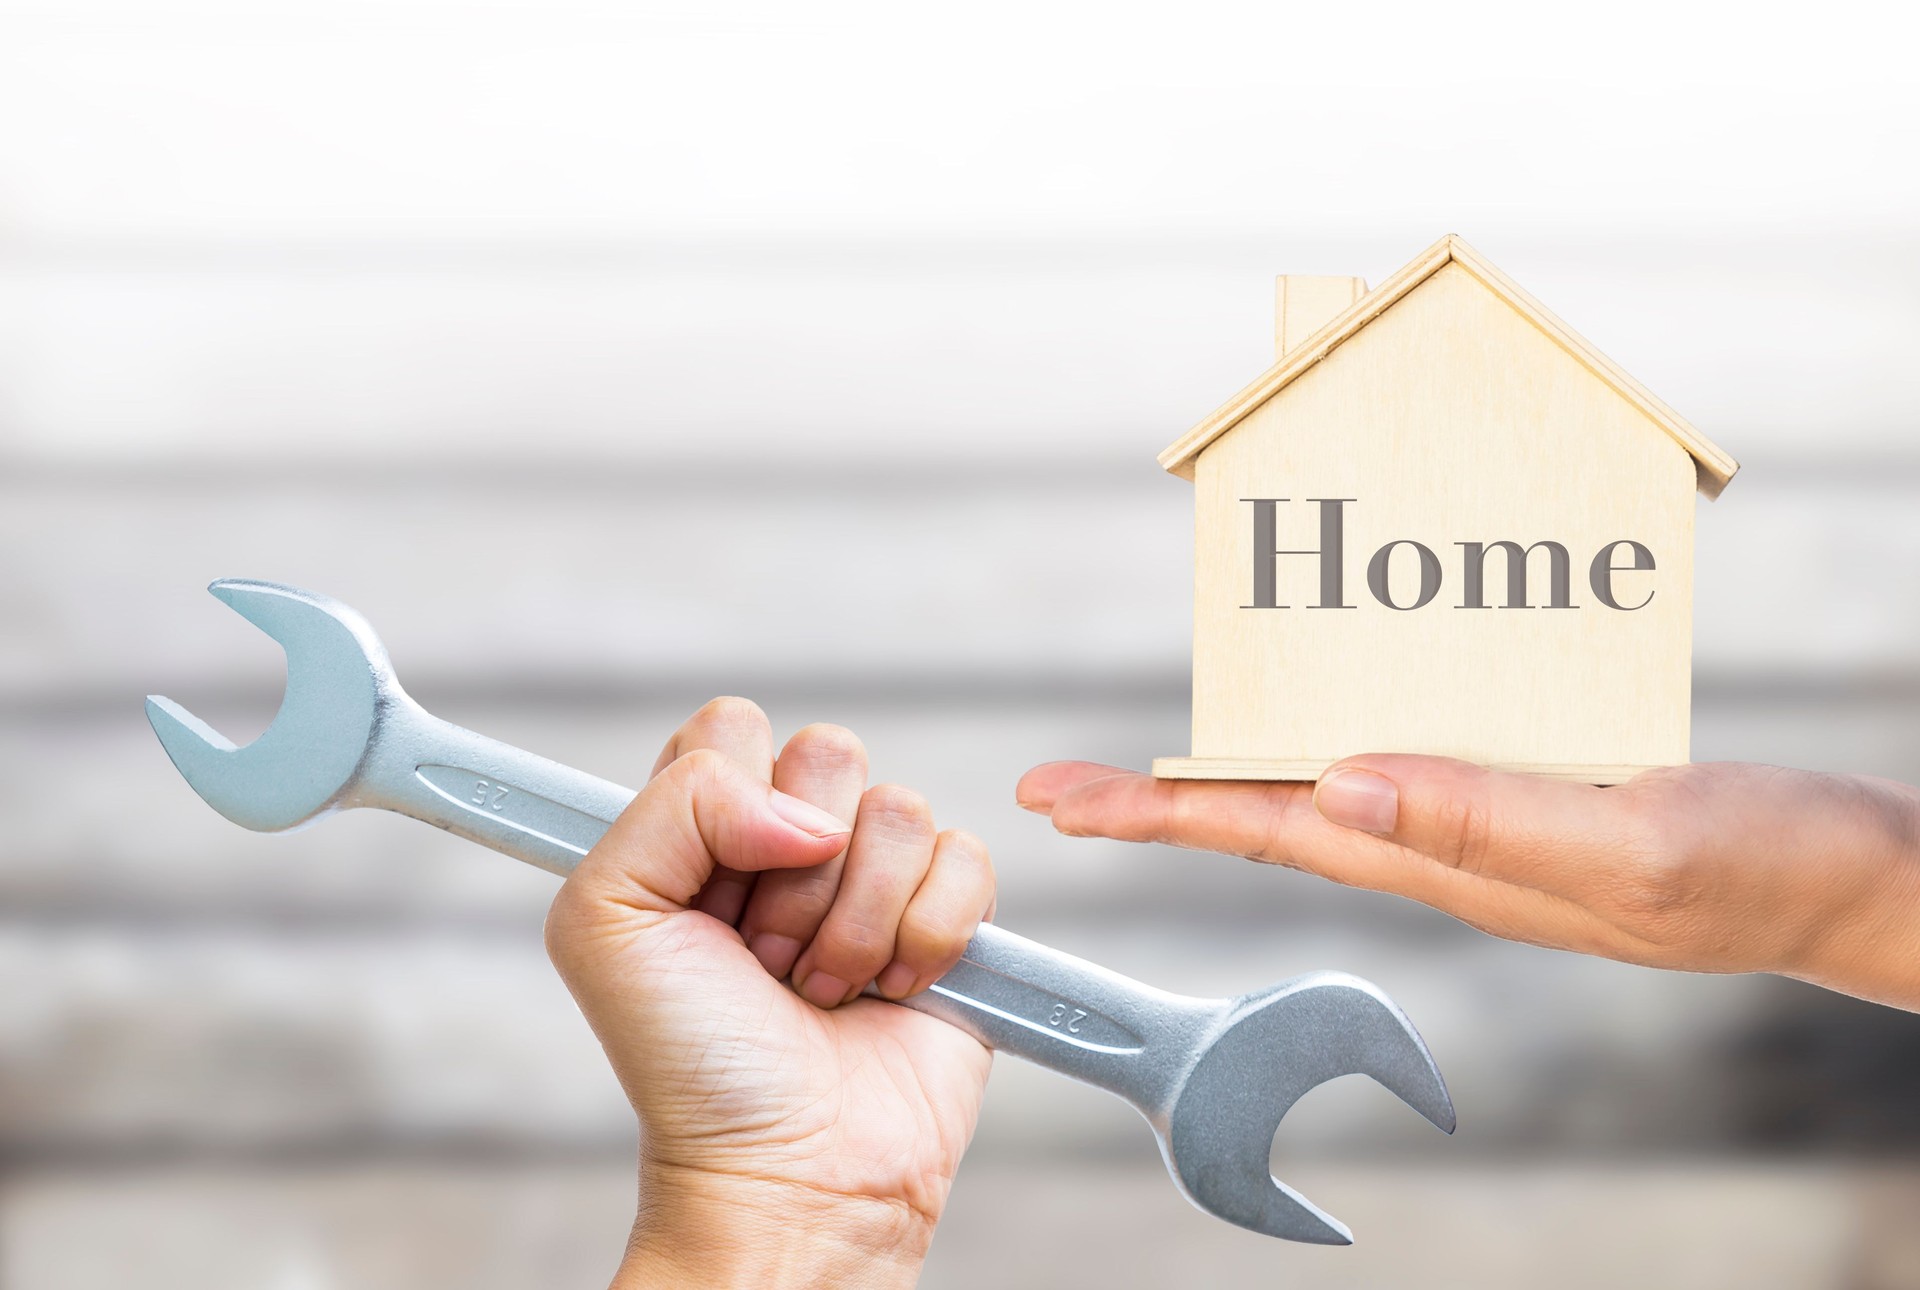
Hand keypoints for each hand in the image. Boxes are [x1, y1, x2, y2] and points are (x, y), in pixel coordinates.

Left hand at [547, 699, 995, 1287]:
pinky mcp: (951, 921)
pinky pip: (967, 860)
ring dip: (856, 922)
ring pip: (902, 809)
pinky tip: (890, 994)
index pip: (732, 727)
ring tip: (821, 991)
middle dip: (795, 876)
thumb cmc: (689, 1066)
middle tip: (764, 957)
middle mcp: (788, 844)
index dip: (728, 800)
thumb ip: (675, 805)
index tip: (707, 894)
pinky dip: (927, 938)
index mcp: (702, 830)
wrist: (789, 1174)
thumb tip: (802, 808)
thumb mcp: (607, 918)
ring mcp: (873, 881)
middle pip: (828, 752)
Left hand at [1017, 756, 1919, 1009]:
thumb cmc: (1756, 869)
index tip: (1060, 802)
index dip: (1159, 812)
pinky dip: (1345, 723)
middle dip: (1163, 798)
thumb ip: (1482, 822)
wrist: (1847, 879)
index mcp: (1446, 861)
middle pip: (1272, 812)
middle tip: (1063, 786)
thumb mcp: (1624, 845)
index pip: (1268, 830)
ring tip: (1166, 749)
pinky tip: (1331, 704)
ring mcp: (1481, 818)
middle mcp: (1442, 844)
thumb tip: (1336, 789)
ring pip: (1332, 781)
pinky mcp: (1528, 786)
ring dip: (1240, 764)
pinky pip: (1409, 752)